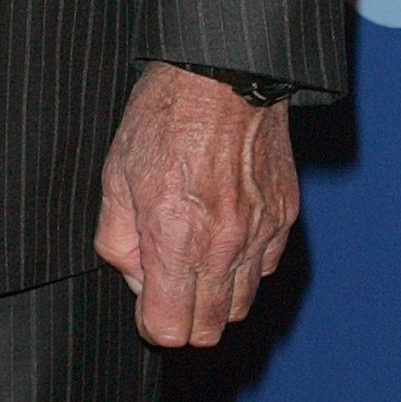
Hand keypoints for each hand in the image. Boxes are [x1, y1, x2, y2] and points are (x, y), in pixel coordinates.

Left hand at [94, 61, 297, 346]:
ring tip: (195, 258)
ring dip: (215, 296)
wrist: (223, 72)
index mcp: (175, 237)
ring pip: (240, 304)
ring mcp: (260, 234)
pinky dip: (244, 266)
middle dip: (183, 317)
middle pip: (209, 329)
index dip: (151, 323)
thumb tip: (135, 277)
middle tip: (167, 284)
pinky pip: (265, 268)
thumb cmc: (164, 115)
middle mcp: (223, 246)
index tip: (145, 305)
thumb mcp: (116, 172)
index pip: (169, 329)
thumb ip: (118, 238)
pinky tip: (224, 234)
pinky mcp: (284, 217)